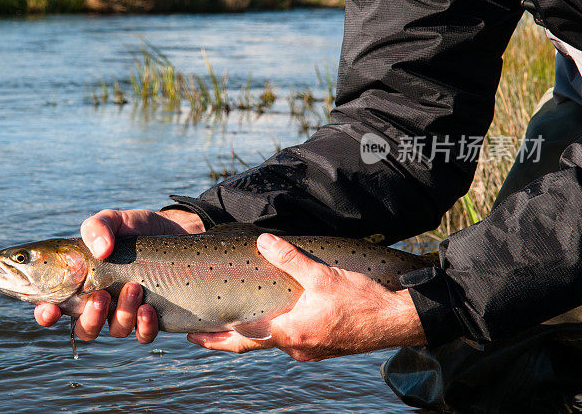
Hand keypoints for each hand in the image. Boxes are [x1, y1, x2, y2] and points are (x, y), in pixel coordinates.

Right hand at [34, 208, 204, 343]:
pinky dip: (144, 326)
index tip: (49, 310)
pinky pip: (143, 336)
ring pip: (116, 331)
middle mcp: (100, 303)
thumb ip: (97, 227)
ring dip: (122, 314)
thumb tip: (101, 250)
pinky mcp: (152, 318)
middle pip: (84, 329)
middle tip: (100, 296)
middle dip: (90, 318)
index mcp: (80, 283)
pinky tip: (148, 308)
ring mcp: (126, 312)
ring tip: (134, 288)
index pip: (53, 306)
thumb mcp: (113, 219)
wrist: (175, 230)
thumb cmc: (135, 228)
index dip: (45, 314)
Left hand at [187, 233, 425, 360]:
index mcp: (291, 333)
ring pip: (272, 344)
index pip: (243, 338)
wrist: (398, 321)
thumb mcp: (322, 275)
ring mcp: (311, 351)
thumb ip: (290, 258)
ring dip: (250, 336)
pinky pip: (290, 342)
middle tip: (200, 338)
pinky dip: (273, 334)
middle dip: (224, 342)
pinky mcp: (323, 347)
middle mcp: (297, 348)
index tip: (194, 335)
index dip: (217, 337)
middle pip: (252, 346)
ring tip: (232, 325)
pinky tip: (274, 322)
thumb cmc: (362, 301)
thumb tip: (263, 241)